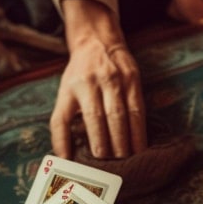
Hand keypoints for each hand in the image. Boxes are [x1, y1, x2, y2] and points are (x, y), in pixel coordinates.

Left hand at [52, 0, 145, 158]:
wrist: (98, 39)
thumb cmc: (80, 74)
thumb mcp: (65, 93)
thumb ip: (62, 122)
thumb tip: (63, 157)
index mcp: (72, 87)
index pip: (69, 118)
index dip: (74, 139)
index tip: (82, 160)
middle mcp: (92, 81)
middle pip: (99, 118)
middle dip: (107, 144)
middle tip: (112, 164)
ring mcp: (114, 79)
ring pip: (120, 115)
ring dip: (125, 140)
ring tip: (127, 159)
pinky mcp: (132, 79)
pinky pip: (138, 109)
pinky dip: (139, 131)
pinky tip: (140, 146)